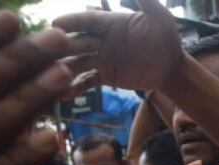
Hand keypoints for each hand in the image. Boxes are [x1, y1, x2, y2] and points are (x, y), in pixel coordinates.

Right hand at [53, 0, 183, 91]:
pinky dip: (76, 87)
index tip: (56, 23)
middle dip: (63, 46)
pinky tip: (63, 95)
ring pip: (78, 62)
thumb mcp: (158, 17)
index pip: (87, 20)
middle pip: (77, 40)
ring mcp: (100, 58)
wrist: (171, 68)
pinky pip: (87, 81)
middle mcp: (101, 39)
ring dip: (64, 67)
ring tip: (49, 76)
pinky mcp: (104, 76)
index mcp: (110, 22)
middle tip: (47, 52)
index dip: (72, 21)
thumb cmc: (167, 39)